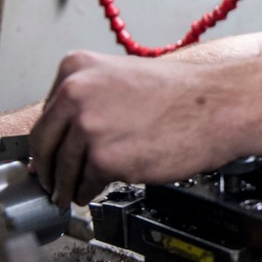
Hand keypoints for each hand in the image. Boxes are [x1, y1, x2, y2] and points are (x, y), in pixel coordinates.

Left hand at [29, 50, 227, 207]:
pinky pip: (84, 184)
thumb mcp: (124, 79)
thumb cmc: (183, 94)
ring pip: (62, 169)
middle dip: (48, 168)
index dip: (49, 140)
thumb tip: (64, 136)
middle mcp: (75, 92)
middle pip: (44, 143)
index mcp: (77, 68)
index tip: (48, 155)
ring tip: (73, 193)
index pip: (46, 113)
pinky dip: (89, 191)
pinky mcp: (104, 158)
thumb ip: (90, 102)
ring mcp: (87, 126)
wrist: (218, 105)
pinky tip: (98, 188)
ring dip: (66, 186)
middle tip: (51, 183)